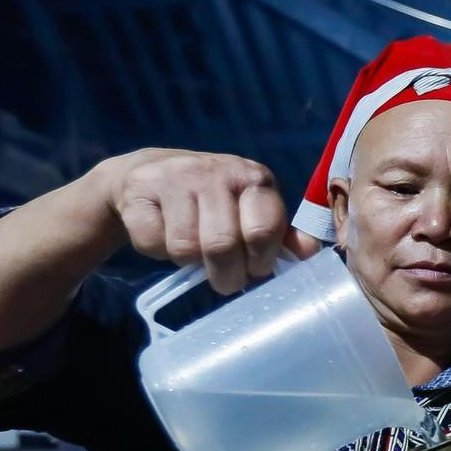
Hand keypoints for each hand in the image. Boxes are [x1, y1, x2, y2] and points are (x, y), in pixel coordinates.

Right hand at [97, 149, 296, 293]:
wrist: (147, 175)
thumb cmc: (212, 202)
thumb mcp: (250, 211)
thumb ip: (278, 234)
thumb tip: (311, 253)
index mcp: (253, 178)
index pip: (263, 230)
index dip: (259, 261)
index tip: (254, 269)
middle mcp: (216, 172)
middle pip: (222, 245)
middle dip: (225, 274)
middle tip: (225, 278)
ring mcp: (175, 178)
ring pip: (185, 248)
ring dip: (189, 262)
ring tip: (192, 248)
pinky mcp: (139, 191)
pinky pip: (152, 242)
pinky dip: (156, 250)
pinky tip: (162, 232)